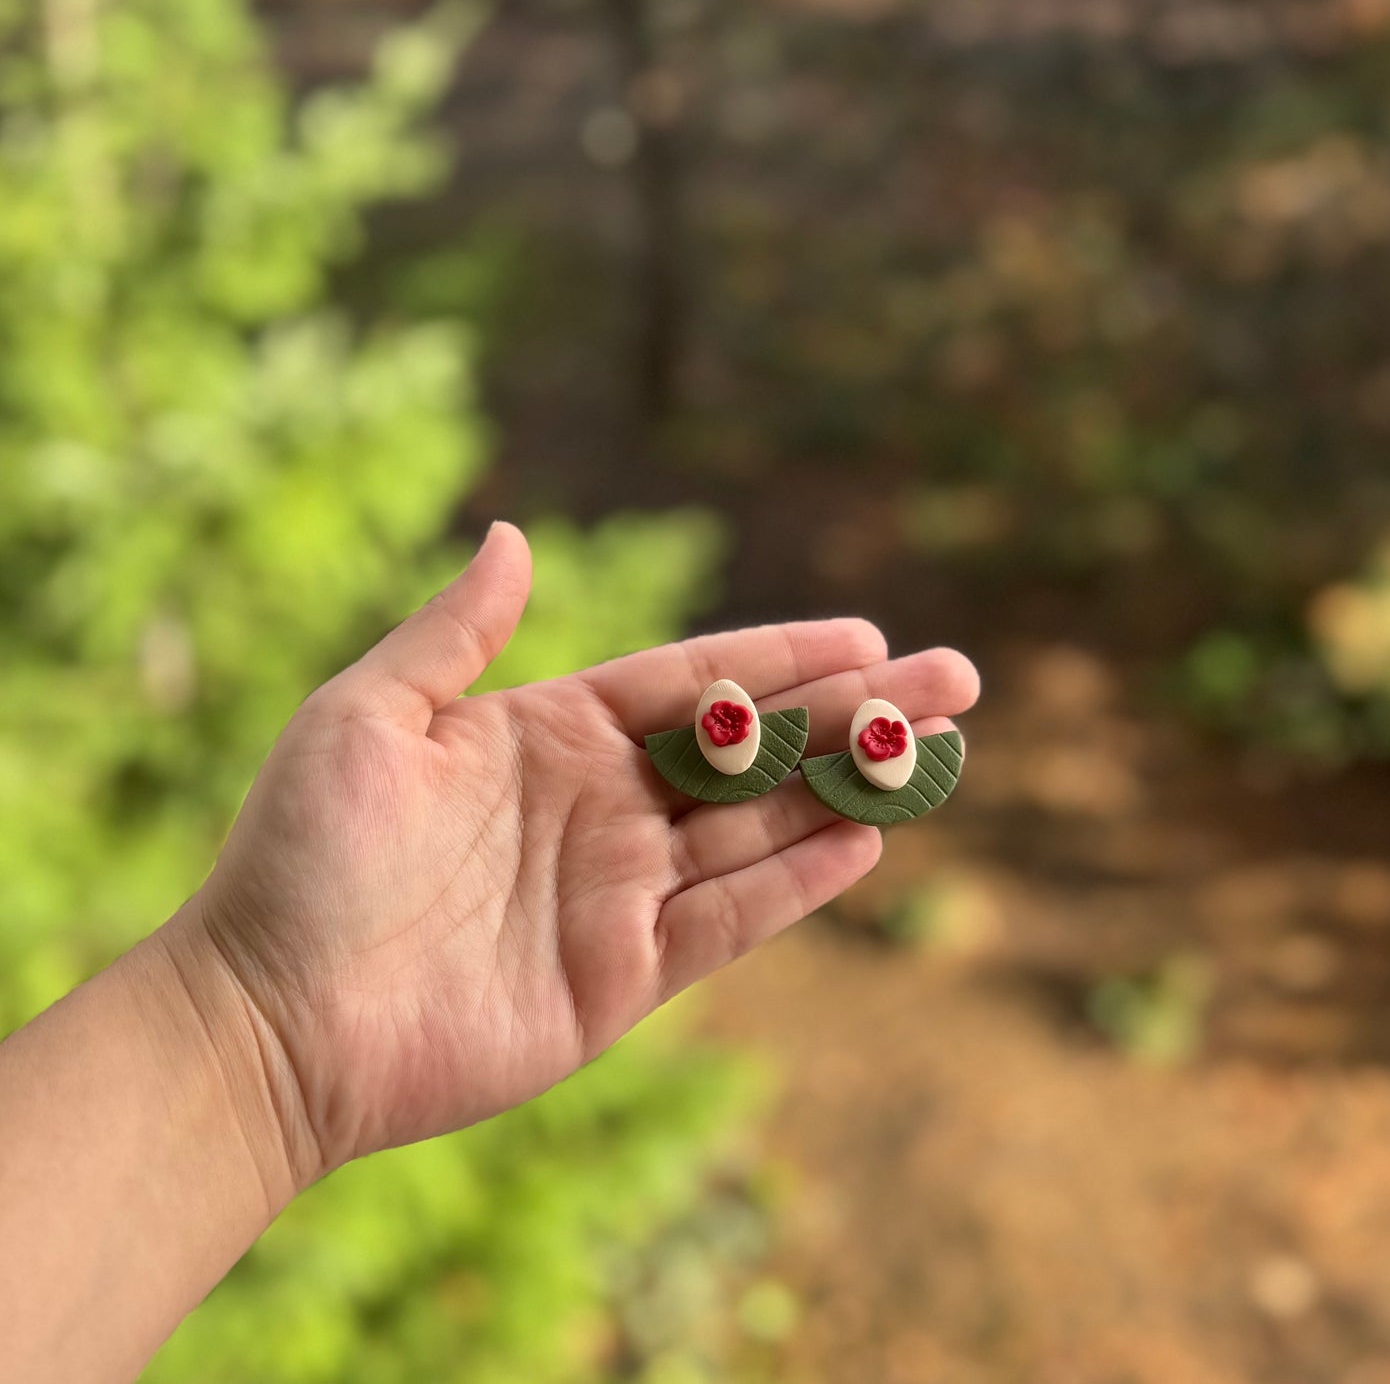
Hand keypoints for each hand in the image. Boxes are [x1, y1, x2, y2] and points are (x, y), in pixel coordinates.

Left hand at [170, 523, 978, 1186]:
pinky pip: (731, 919)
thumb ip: (456, 634)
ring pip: (761, 826)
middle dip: (852, 711)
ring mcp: (618, 892)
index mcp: (549, 733)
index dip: (780, 655)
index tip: (867, 633)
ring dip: (850, 787)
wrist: (270, 1019)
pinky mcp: (623, 976)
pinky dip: (798, 882)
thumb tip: (514, 535)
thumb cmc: (301, 856)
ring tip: (936, 749)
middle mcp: (600, 806)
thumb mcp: (367, 717)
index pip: (692, 681)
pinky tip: (866, 840)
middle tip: (954, 678)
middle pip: (752, 747)